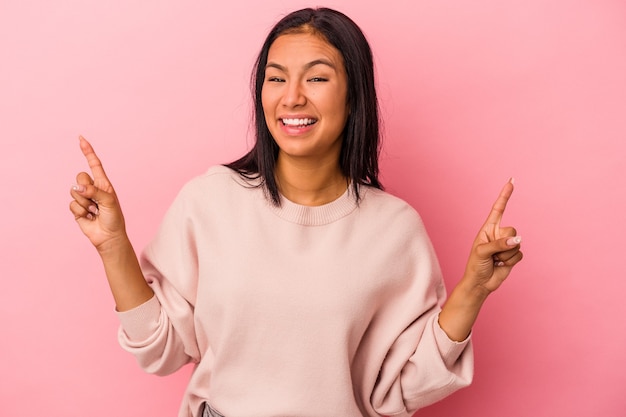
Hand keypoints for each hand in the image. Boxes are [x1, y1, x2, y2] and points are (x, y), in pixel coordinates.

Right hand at [69, 136, 126, 251]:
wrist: (109, 236)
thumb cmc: (114, 218)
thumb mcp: (109, 202)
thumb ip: (94, 192)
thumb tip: (77, 187)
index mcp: (103, 183)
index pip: (94, 163)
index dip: (87, 151)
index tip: (81, 138)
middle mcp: (92, 188)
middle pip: (80, 176)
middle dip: (86, 188)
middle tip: (96, 201)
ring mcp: (84, 198)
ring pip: (74, 191)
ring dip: (85, 203)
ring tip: (94, 211)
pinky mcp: (77, 209)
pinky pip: (71, 204)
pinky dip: (80, 211)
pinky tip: (89, 217)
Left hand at [463, 178, 522, 297]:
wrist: (480, 283)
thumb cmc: (475, 265)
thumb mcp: (483, 252)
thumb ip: (499, 244)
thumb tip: (517, 240)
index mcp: (488, 229)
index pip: (498, 209)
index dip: (505, 195)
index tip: (511, 181)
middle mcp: (499, 234)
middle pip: (512, 230)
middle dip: (504, 243)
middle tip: (493, 254)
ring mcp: (507, 244)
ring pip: (517, 243)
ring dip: (506, 255)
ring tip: (495, 261)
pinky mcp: (513, 255)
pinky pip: (520, 254)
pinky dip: (511, 261)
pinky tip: (501, 265)